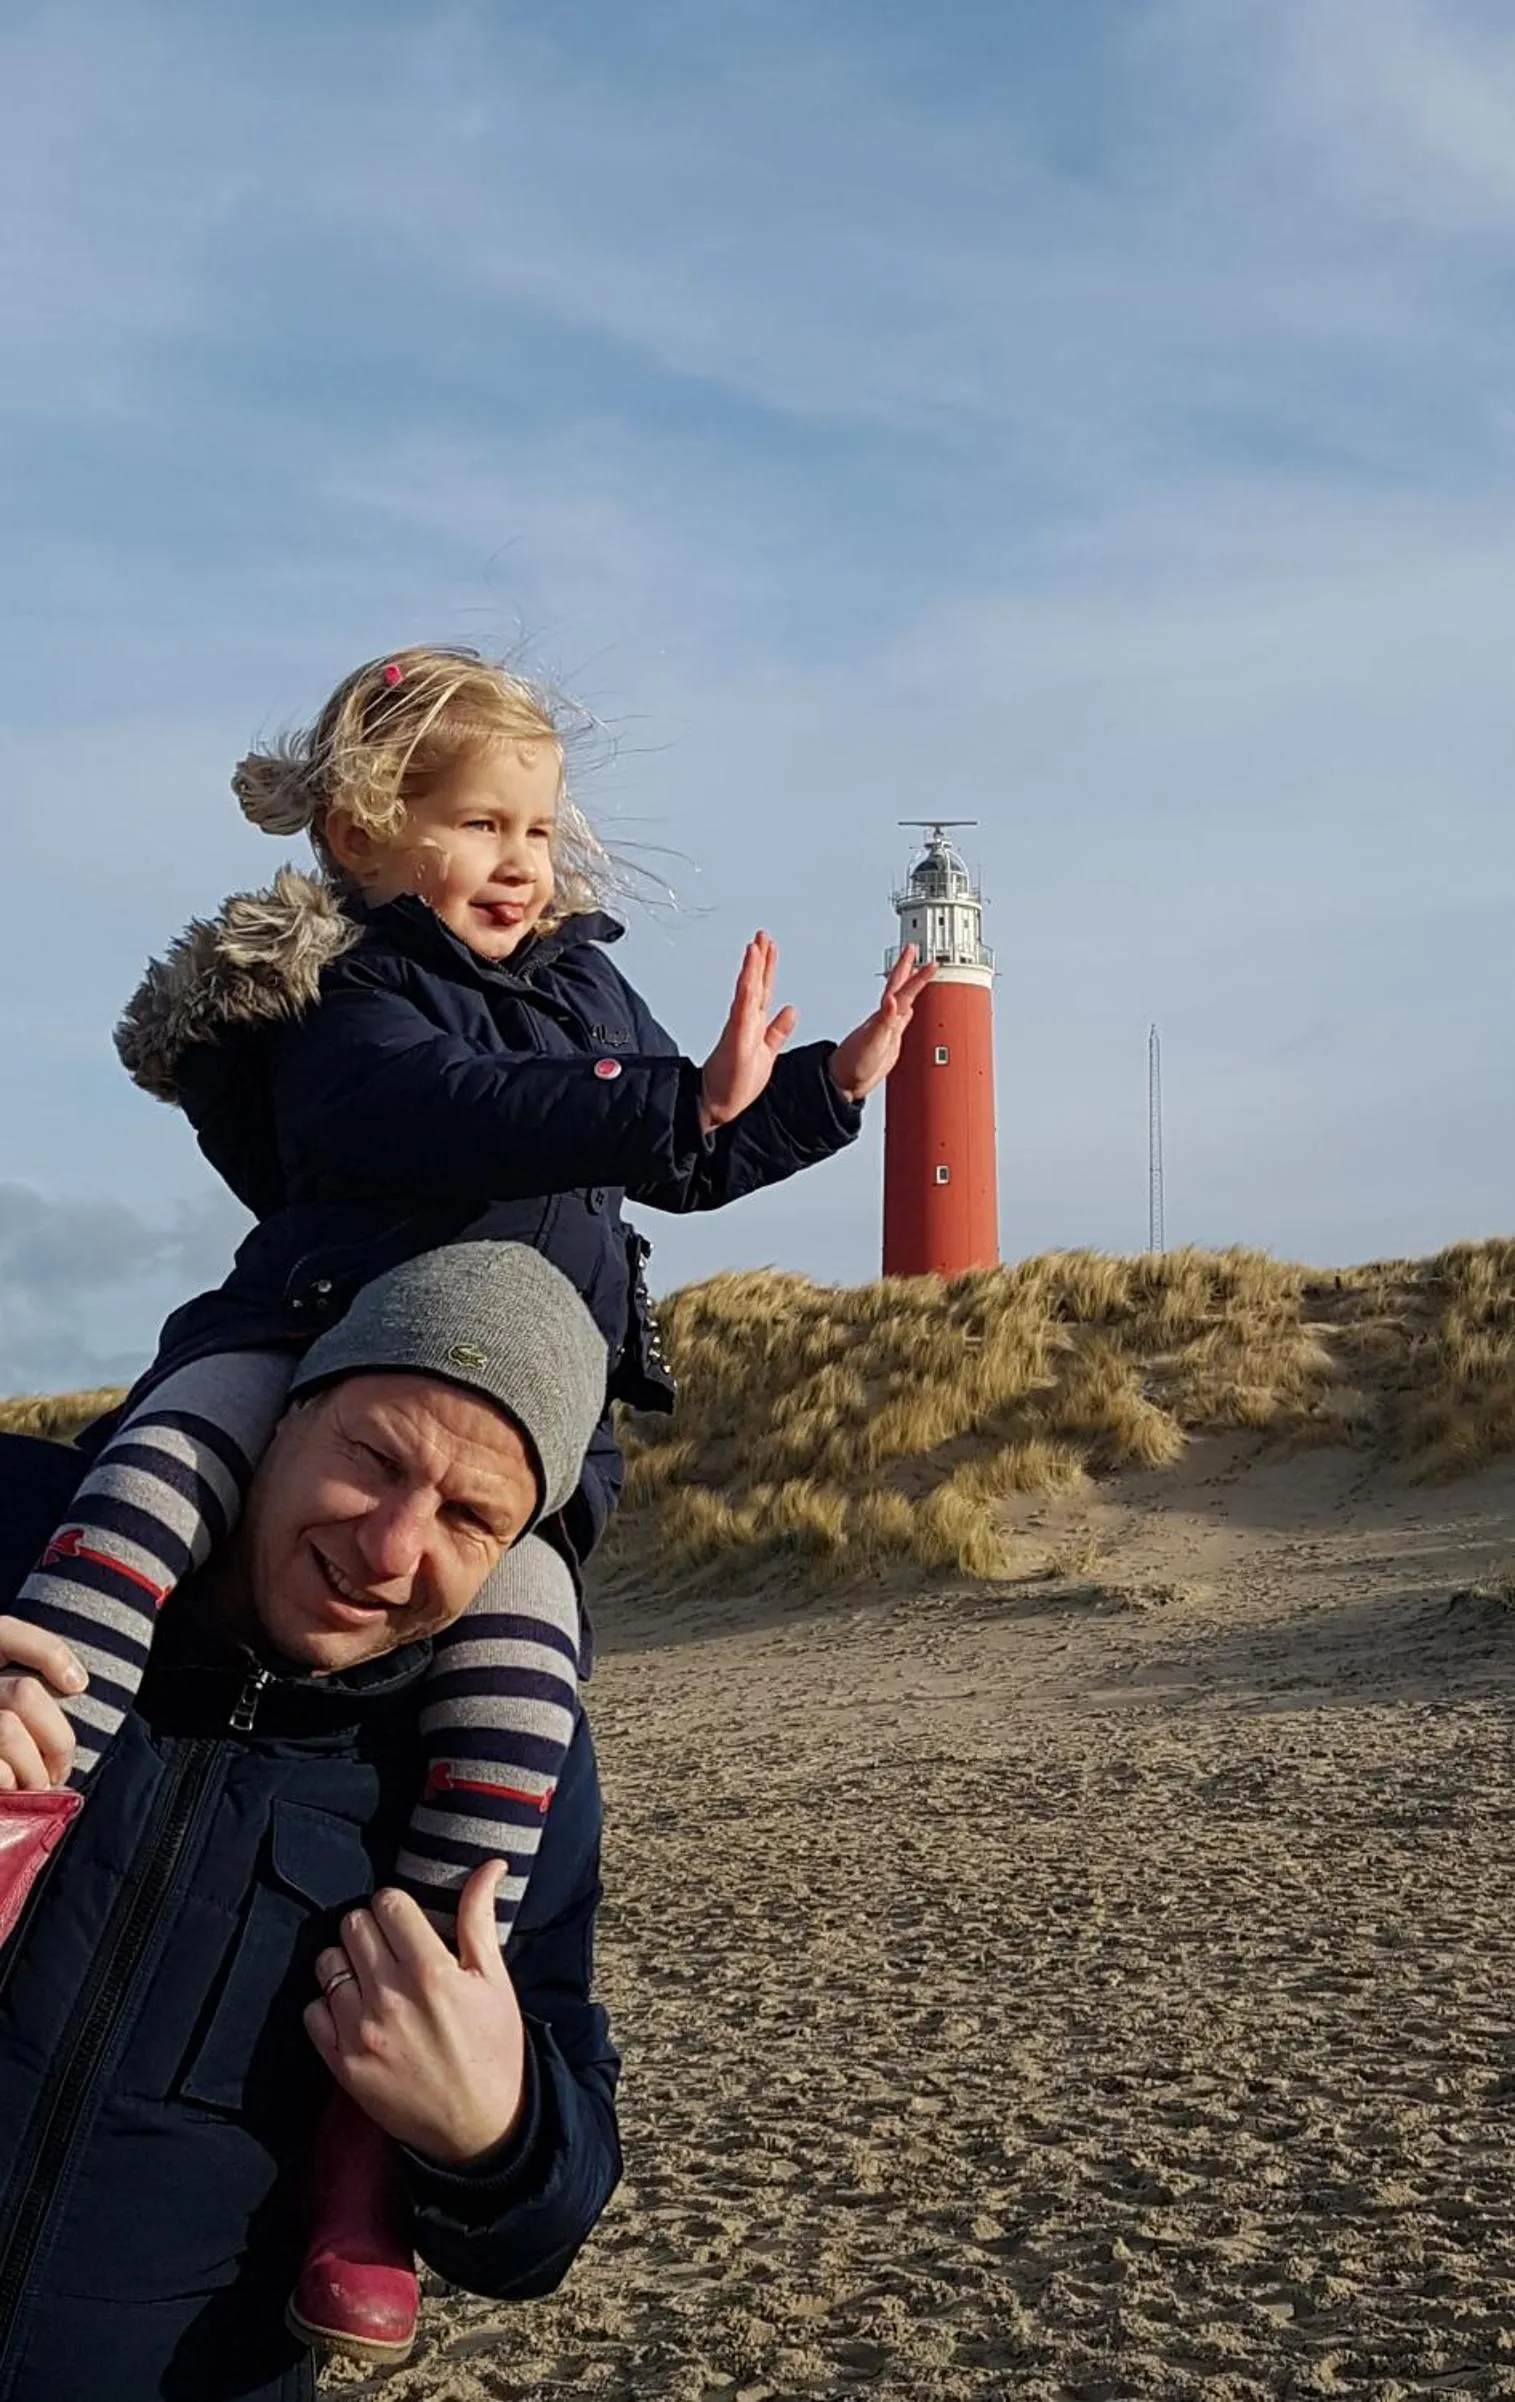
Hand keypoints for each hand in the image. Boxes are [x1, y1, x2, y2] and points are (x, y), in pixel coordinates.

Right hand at [0, 1617, 85, 1790]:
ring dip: (35, 1769)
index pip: (6, 1632)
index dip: (47, 1651)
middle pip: (23, 1693)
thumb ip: (35, 1697)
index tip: (79, 1684)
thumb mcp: (17, 1706)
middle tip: (61, 1769)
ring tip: (39, 1785)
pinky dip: (10, 1783)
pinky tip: (11, 1789)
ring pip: (8, 1731)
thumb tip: (77, 1688)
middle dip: (57, 1739)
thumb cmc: (8, 1745)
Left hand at [305, 1860, 526, 2166]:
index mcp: (430, 1971)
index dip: (399, 1909)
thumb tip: (490, 1863)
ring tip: (372, 1982)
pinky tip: (356, 2014)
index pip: (388, 1903)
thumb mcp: (495, 1981)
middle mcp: (389, 1997)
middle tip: (392, 1952)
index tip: (408, 1925)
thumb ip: (480, 1918)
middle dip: (373, 1930)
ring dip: (347, 1965)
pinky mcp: (341, 2064)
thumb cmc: (493, 2048)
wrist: (480, 2129)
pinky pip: (312, 2011)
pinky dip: (329, 2007)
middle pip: (353, 1925)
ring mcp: (360, 2032)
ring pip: (327, 1963)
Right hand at [699, 932, 798, 1132]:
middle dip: (759, 958)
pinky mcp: (736, 1041)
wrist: (716, 1104)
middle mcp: (745, 1022)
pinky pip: (741, 1014)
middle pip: (755, 984)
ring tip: (755, 947)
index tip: (769, 945)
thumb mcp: (767, 1052)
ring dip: (751, 969)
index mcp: (753, 1024)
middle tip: (762, 934)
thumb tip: (792, 1010)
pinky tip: (749, 979)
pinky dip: (746, 994)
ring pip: (747, 993)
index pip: (762, 989)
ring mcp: (739, 1030)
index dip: (767, 966)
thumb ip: (778, 1030)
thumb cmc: (736, 1082)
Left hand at [828, 945, 937, 1101]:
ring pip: (902, 1000)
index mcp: (883, 1016)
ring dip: (909, 986)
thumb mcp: (872, 1041)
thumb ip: (884, 1020)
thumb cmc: (853, 1062)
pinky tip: (909, 1010)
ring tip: (916, 973)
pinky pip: (901, 1018)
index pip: (904, 990)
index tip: (932, 963)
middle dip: (907, 967)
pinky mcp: (888, 1040)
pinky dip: (907, 1010)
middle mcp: (885, 1018)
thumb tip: (892, 999)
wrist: (844, 1081)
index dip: (919, 976)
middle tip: (913, 948)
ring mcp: (887, 1028)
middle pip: (899, 987)